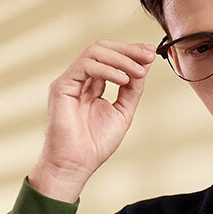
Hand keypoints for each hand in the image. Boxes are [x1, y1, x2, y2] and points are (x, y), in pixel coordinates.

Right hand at [29, 40, 156, 201]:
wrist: (76, 164)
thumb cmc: (95, 144)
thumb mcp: (123, 112)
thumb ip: (132, 89)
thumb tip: (146, 65)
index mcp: (92, 85)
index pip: (111, 58)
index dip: (131, 52)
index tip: (151, 53)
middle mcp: (80, 80)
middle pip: (102, 49)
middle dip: (128, 50)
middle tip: (147, 55)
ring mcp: (70, 81)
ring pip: (94, 52)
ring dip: (121, 58)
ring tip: (138, 71)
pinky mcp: (61, 87)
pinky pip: (85, 66)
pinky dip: (107, 68)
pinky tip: (122, 79)